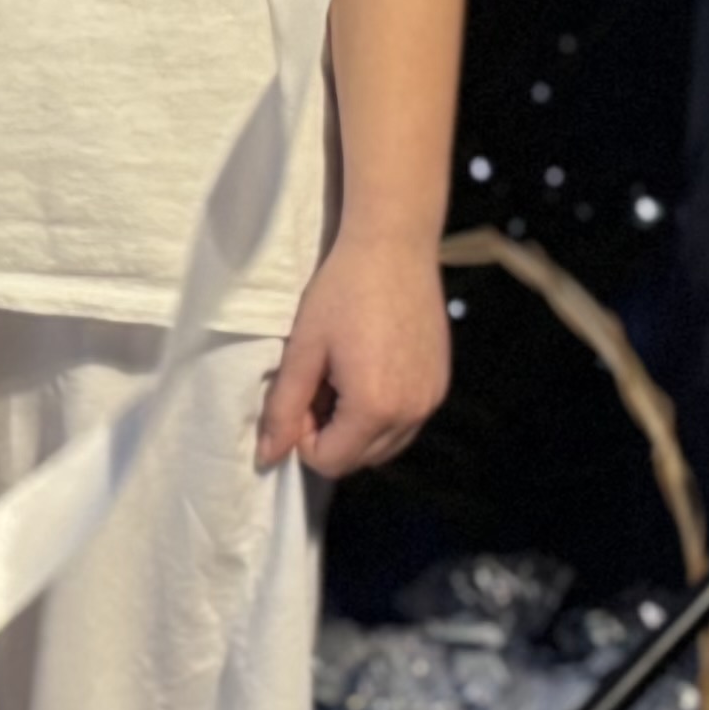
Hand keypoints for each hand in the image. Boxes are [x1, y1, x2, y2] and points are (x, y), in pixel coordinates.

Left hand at [260, 234, 450, 479]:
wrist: (394, 248)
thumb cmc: (342, 291)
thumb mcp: (303, 349)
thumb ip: (284, 408)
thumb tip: (268, 456)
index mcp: (373, 407)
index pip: (329, 462)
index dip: (304, 436)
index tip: (301, 393)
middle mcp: (410, 414)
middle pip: (358, 459)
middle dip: (330, 433)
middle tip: (320, 382)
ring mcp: (431, 400)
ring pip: (383, 446)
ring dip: (356, 427)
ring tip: (343, 376)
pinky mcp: (440, 386)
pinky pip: (405, 424)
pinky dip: (381, 413)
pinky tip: (369, 369)